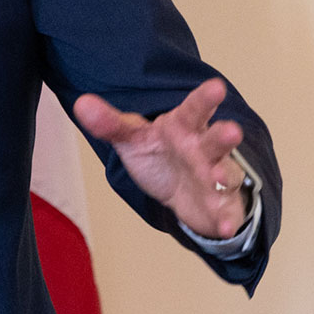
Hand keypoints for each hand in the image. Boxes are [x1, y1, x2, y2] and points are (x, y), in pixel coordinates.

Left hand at [72, 79, 249, 239]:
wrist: (181, 193)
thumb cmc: (160, 155)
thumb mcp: (133, 138)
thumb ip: (110, 123)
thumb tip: (81, 103)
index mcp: (183, 127)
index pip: (194, 109)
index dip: (205, 98)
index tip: (216, 87)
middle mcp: (204, 149)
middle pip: (216, 140)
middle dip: (224, 135)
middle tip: (231, 131)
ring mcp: (217, 177)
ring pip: (227, 173)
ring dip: (226, 175)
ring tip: (219, 178)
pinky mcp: (221, 205)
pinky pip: (226, 212)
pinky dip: (227, 220)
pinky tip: (225, 227)